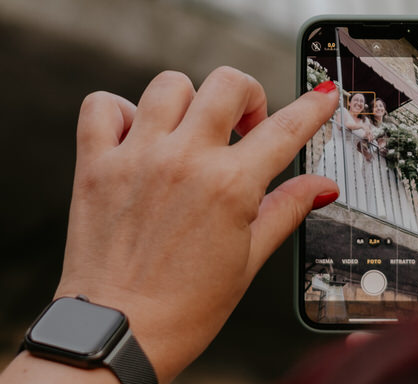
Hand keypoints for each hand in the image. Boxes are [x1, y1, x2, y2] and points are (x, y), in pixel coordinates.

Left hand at [48, 69, 340, 379]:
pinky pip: (102, 105)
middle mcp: (184, 161)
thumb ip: (286, 210)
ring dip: (187, 102)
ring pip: (169, 85)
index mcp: (229, 187)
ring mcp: (136, 158)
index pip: (285, 129)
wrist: (117, 335)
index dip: (312, 108)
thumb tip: (321, 187)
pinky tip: (135, 135)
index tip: (322, 96)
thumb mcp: (248, 260)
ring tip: (188, 133)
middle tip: (244, 126)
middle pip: (227, 83)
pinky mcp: (95, 164)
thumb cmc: (183, 310)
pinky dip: (119, 110)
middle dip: (247, 97)